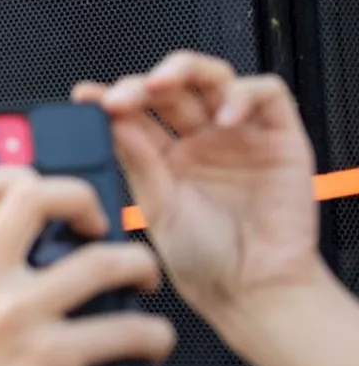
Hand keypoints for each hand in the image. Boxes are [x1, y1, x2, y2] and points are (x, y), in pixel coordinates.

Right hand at [0, 168, 173, 365]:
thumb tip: (12, 230)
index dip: (22, 172)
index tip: (47, 192)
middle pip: (33, 197)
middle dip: (83, 198)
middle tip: (98, 225)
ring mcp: (12, 320)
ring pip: (99, 260)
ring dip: (137, 263)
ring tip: (142, 276)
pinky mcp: (50, 359)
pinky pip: (126, 327)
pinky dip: (154, 333)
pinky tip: (151, 339)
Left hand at [73, 52, 322, 325]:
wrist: (252, 293)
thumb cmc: (205, 262)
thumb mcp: (157, 208)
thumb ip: (139, 163)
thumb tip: (113, 122)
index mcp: (164, 159)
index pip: (137, 114)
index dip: (112, 99)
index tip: (85, 97)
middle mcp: (199, 142)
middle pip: (172, 89)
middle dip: (143, 84)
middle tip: (121, 97)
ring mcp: (238, 136)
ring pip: (214, 79)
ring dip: (185, 72)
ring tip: (160, 86)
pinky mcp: (280, 138)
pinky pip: (266, 95)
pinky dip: (243, 96)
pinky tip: (223, 117)